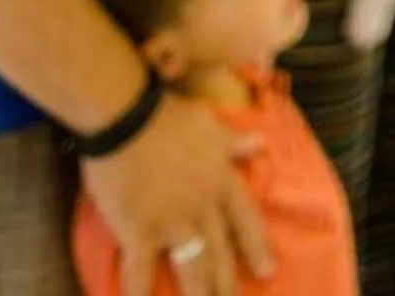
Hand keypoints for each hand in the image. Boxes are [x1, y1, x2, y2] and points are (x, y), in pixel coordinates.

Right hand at [84, 93, 271, 295]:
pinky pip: (140, 272)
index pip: (247, 222)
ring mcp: (172, 223)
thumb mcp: (209, 125)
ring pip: (192, 270)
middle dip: (227, 285)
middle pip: (221, 255)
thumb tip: (261, 143)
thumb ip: (235, 142)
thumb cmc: (167, 117)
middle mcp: (203, 208)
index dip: (258, 249)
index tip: (267, 272)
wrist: (126, 116)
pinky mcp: (139, 231)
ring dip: (199, 295)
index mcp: (222, 182)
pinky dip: (139, 295)